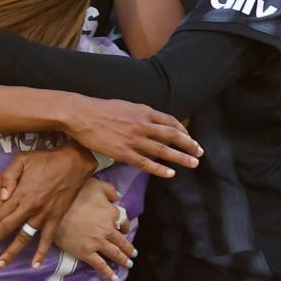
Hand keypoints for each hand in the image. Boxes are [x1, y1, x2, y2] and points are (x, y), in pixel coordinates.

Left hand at [0, 144, 96, 268]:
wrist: (75, 162)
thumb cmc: (46, 159)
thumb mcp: (22, 160)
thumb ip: (8, 177)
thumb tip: (1, 197)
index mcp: (21, 193)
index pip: (0, 215)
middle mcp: (31, 207)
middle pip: (7, 228)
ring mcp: (44, 214)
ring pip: (25, 237)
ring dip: (12, 252)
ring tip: (1, 264)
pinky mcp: (57, 218)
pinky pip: (47, 238)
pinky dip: (41, 252)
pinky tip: (35, 265)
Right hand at [51, 181, 136, 279]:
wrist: (55, 211)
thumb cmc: (74, 195)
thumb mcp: (96, 185)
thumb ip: (110, 191)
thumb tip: (119, 196)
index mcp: (111, 213)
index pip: (123, 222)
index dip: (125, 226)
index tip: (124, 230)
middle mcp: (108, 230)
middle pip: (122, 242)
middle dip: (129, 249)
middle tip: (132, 254)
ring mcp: (97, 243)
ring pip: (114, 254)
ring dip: (123, 260)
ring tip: (127, 264)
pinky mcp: (86, 253)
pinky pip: (100, 265)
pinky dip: (108, 273)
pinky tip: (113, 277)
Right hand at [61, 97, 201, 177]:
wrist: (81, 115)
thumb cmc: (99, 109)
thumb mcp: (125, 106)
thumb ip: (139, 114)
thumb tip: (148, 121)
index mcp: (143, 111)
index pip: (170, 121)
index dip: (182, 131)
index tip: (189, 138)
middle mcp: (142, 125)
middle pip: (172, 136)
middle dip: (189, 144)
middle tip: (199, 152)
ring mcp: (133, 139)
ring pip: (163, 150)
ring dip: (181, 158)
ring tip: (193, 164)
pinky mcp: (123, 152)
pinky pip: (145, 163)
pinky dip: (160, 169)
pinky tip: (170, 174)